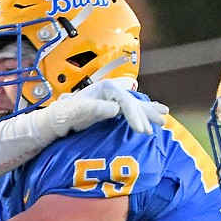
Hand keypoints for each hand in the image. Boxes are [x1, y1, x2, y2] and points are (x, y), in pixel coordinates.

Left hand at [37, 80, 168, 136]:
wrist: (56, 118)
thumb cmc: (64, 114)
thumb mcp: (77, 111)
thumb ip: (96, 108)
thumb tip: (116, 109)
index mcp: (105, 88)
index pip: (125, 101)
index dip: (134, 115)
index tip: (140, 129)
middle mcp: (111, 90)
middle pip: (133, 103)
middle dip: (143, 117)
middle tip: (150, 132)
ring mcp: (112, 98)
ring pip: (136, 104)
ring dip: (149, 113)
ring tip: (164, 119)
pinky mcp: (112, 107)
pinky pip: (132, 109)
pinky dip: (144, 112)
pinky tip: (157, 112)